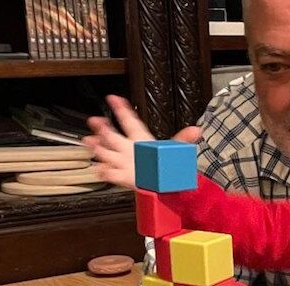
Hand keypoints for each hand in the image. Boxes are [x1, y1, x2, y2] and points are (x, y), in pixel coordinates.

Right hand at [83, 94, 202, 188]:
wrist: (160, 183)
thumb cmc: (162, 165)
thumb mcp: (174, 150)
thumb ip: (183, 139)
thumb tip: (197, 130)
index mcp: (140, 139)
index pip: (129, 121)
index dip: (122, 109)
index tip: (114, 98)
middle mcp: (128, 149)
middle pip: (113, 135)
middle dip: (103, 128)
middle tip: (95, 120)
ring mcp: (123, 162)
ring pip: (107, 152)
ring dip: (99, 147)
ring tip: (92, 142)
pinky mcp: (122, 176)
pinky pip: (110, 173)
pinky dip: (106, 171)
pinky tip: (101, 168)